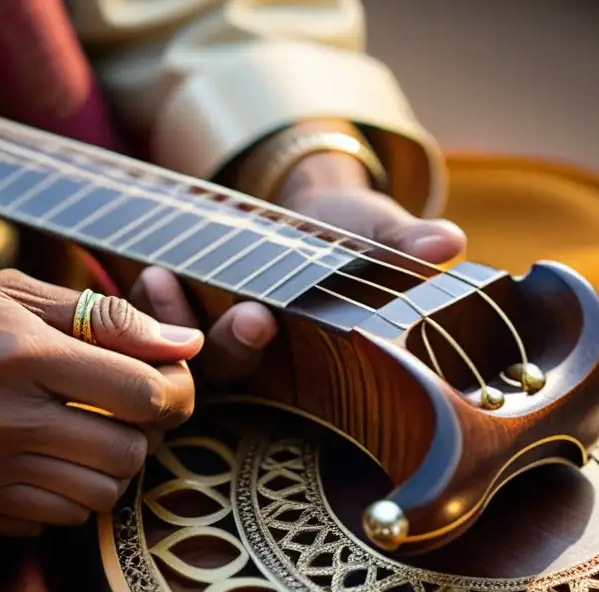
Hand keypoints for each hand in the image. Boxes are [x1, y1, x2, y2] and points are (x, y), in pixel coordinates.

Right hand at [0, 269, 203, 535]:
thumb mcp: (13, 295)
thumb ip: (107, 319)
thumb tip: (186, 344)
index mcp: (20, 356)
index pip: (142, 394)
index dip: (174, 391)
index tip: (168, 383)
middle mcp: (2, 421)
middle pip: (129, 452)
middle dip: (146, 432)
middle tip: (130, 410)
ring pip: (100, 496)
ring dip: (112, 468)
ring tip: (91, 434)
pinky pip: (55, 521)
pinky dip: (69, 495)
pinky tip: (50, 461)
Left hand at [131, 144, 465, 383]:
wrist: (319, 210)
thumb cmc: (358, 234)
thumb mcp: (379, 233)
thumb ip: (403, 244)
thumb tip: (449, 240)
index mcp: (307, 355)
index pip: (280, 374)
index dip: (260, 351)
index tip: (260, 316)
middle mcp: (260, 357)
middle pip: (229, 370)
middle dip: (226, 344)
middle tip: (234, 310)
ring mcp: (219, 335)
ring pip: (185, 351)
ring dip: (169, 320)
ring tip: (163, 277)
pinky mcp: (189, 310)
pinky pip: (156, 319)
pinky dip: (150, 299)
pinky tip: (149, 271)